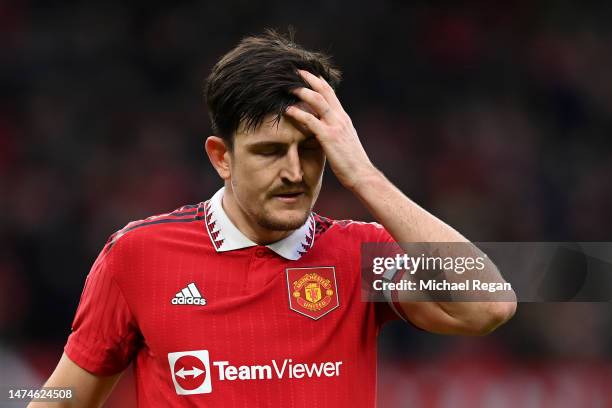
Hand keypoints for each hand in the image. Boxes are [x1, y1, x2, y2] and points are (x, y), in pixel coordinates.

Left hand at [284, 70, 376, 190]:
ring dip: (301, 91)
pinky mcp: (329, 137)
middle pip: (324, 90)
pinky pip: (311, 120)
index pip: (331, 93)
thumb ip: (333, 132)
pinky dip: (298, 113)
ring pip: (317, 101)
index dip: (318, 81)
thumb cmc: (351, 163)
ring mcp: (335, 126)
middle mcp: (341, 118)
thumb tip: (321, 128)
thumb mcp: (343, 142)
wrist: (362, 175)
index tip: (306, 74)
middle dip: (309, 78)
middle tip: (294, 71)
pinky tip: (287, 110)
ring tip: (287, 86)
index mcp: (344, 118)